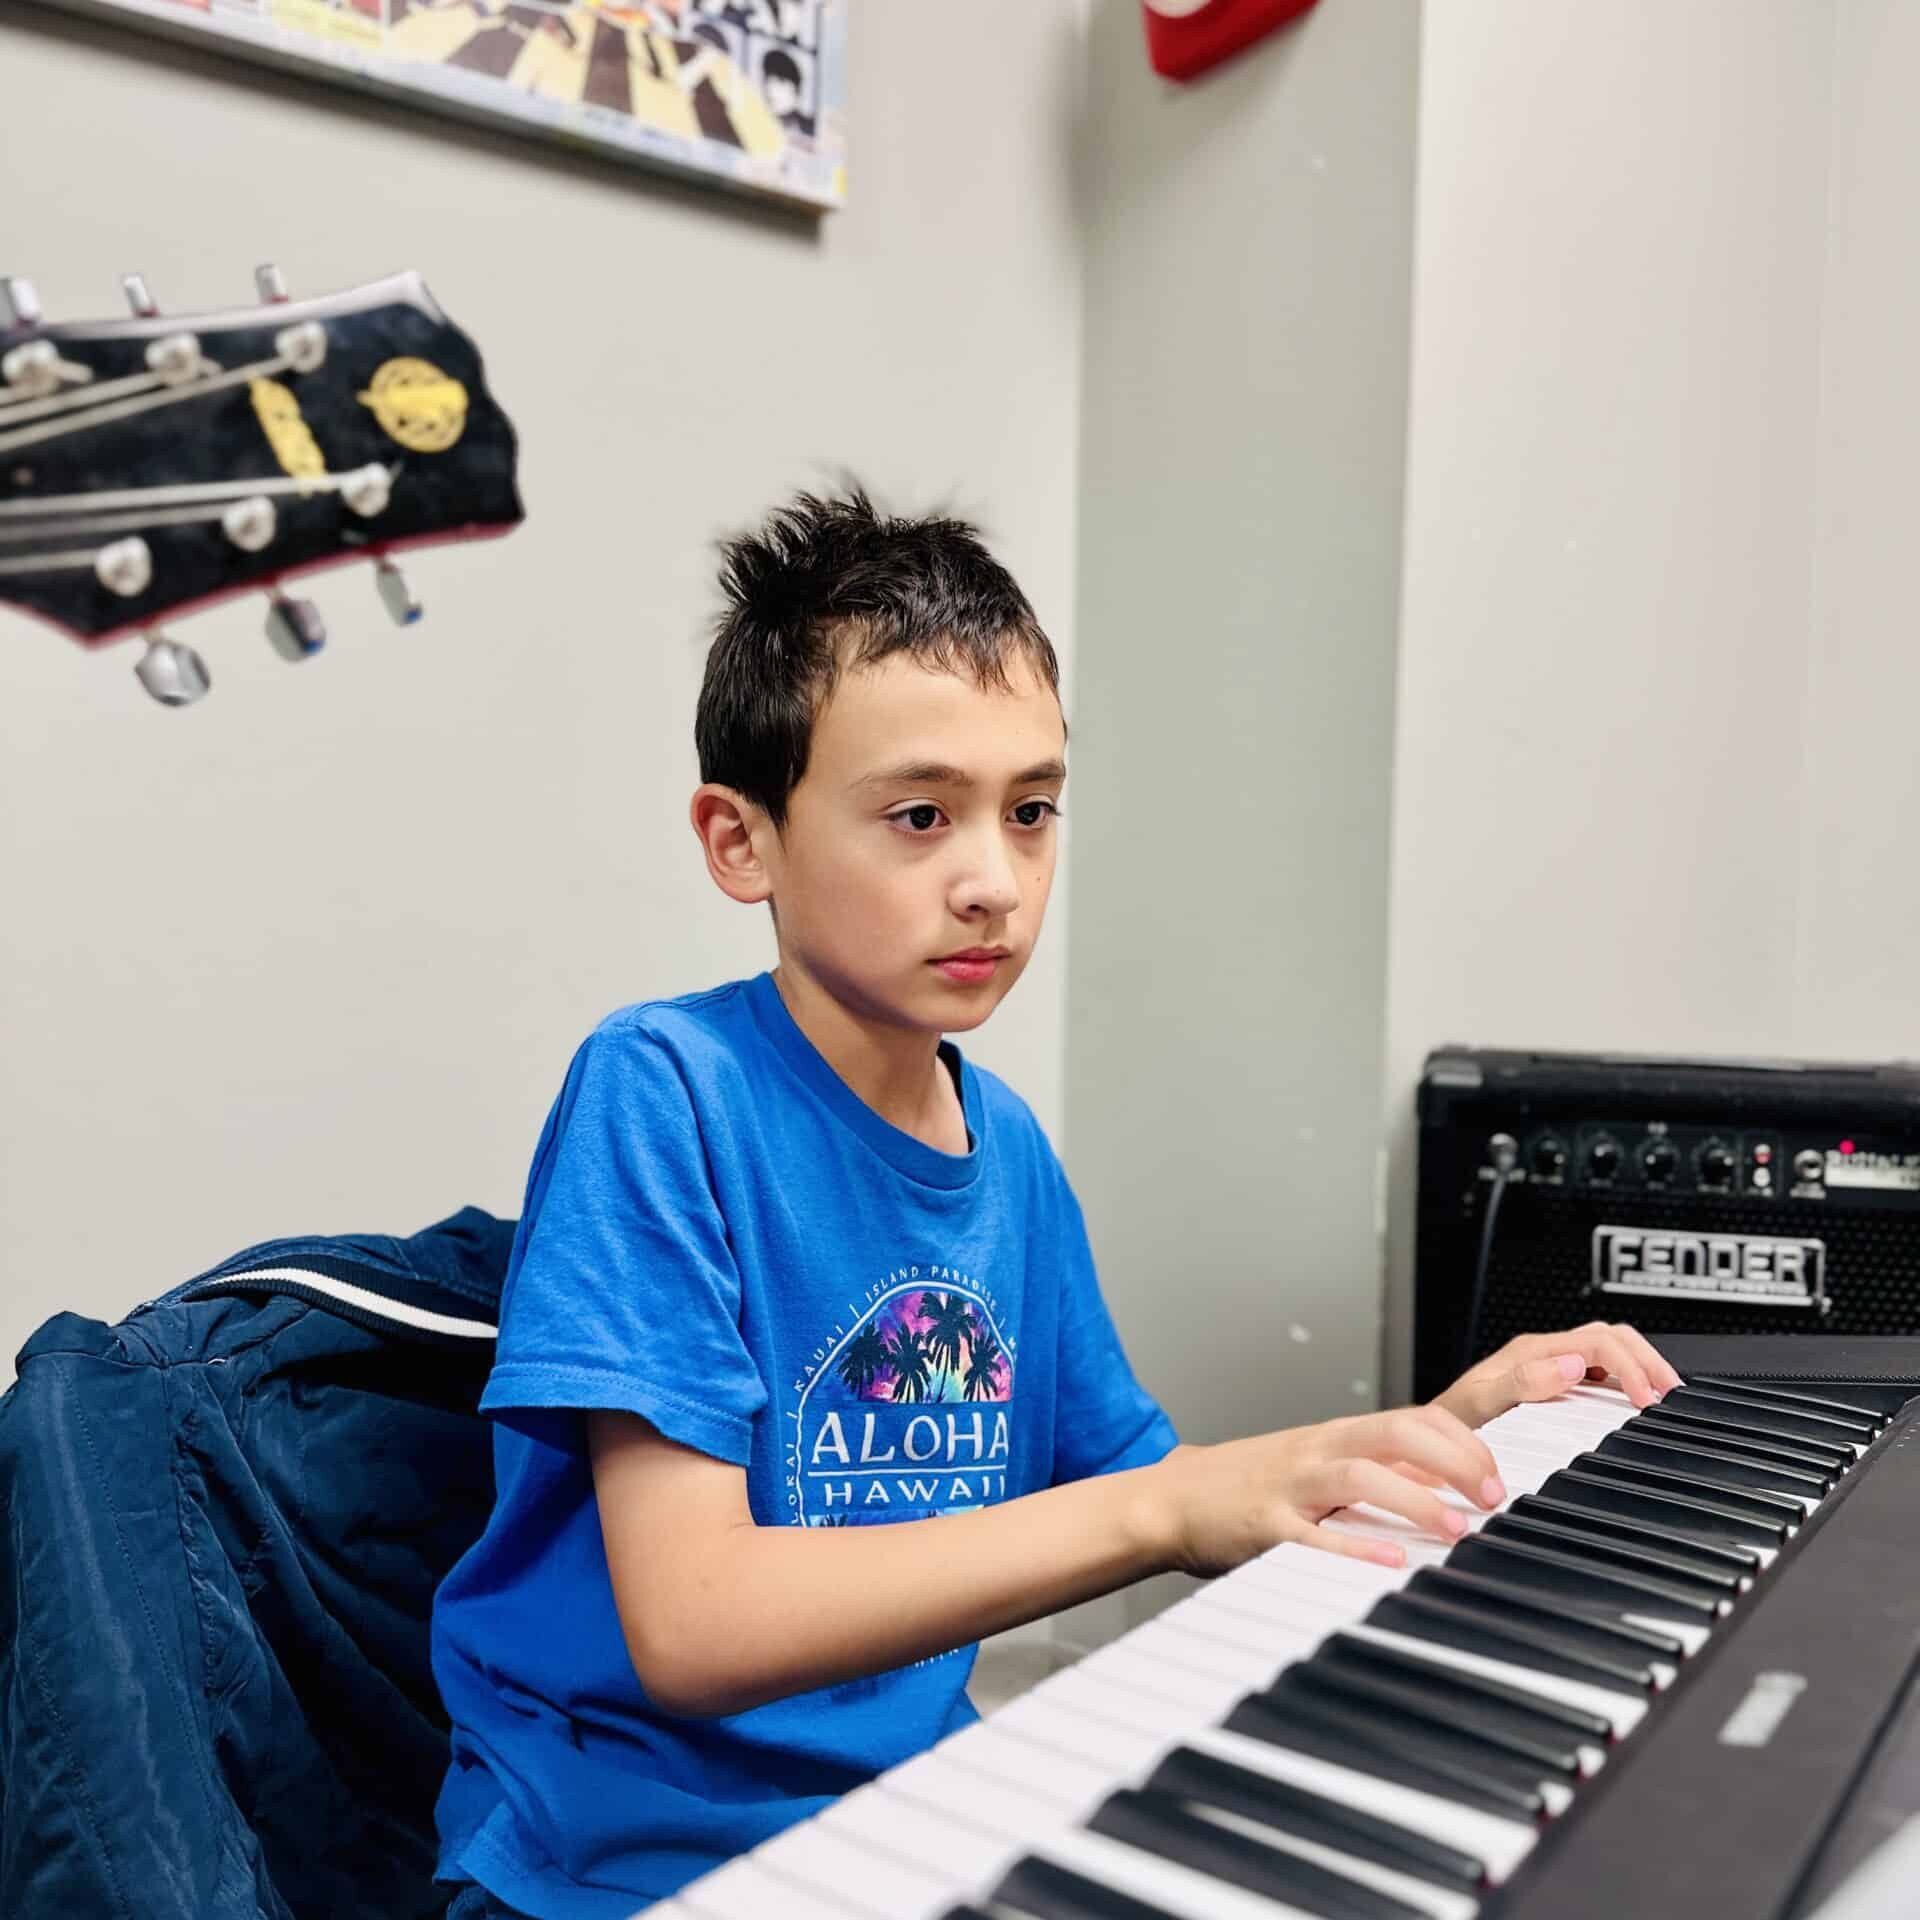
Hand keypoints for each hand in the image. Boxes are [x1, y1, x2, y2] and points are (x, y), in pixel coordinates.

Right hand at [1150, 1404, 1506, 1578]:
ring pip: (1360, 1475)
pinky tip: (1391, 1564)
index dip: (1463, 1442)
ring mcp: (1290, 1485)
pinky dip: (1355, 1549)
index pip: (1414, 1418)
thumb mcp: (1320, 1468)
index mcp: (1337, 1436)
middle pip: (1396, 1433)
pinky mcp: (1263, 1525)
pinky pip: (1312, 1536)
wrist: (1174, 1498)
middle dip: (1454, 1460)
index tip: (1498, 1477)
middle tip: (1491, 1498)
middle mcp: (1319, 1450)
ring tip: (1457, 1529)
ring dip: (1415, 1499)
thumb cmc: (1254, 1486)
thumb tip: (1446, 1484)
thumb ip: (1378, 1473)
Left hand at [1433, 1321, 1682, 1427]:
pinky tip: (1635, 1400)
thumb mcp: (1480, 1402)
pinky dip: (1625, 1379)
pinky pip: (1597, 1371)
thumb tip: (1569, 1366)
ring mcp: (1549, 1367)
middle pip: (1611, 1337)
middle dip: (1648, 1360)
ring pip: (1608, 1350)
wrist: (1433, 1440)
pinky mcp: (1553, 1383)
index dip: (1630, 1365)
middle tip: (1671, 1393)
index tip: (1647, 1398)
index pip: (1597, 1342)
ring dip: (1640, 1366)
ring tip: (1663, 1395)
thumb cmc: (1453, 1423)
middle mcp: (1543, 1355)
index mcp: (1531, 1353)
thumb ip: (1521, 1382)